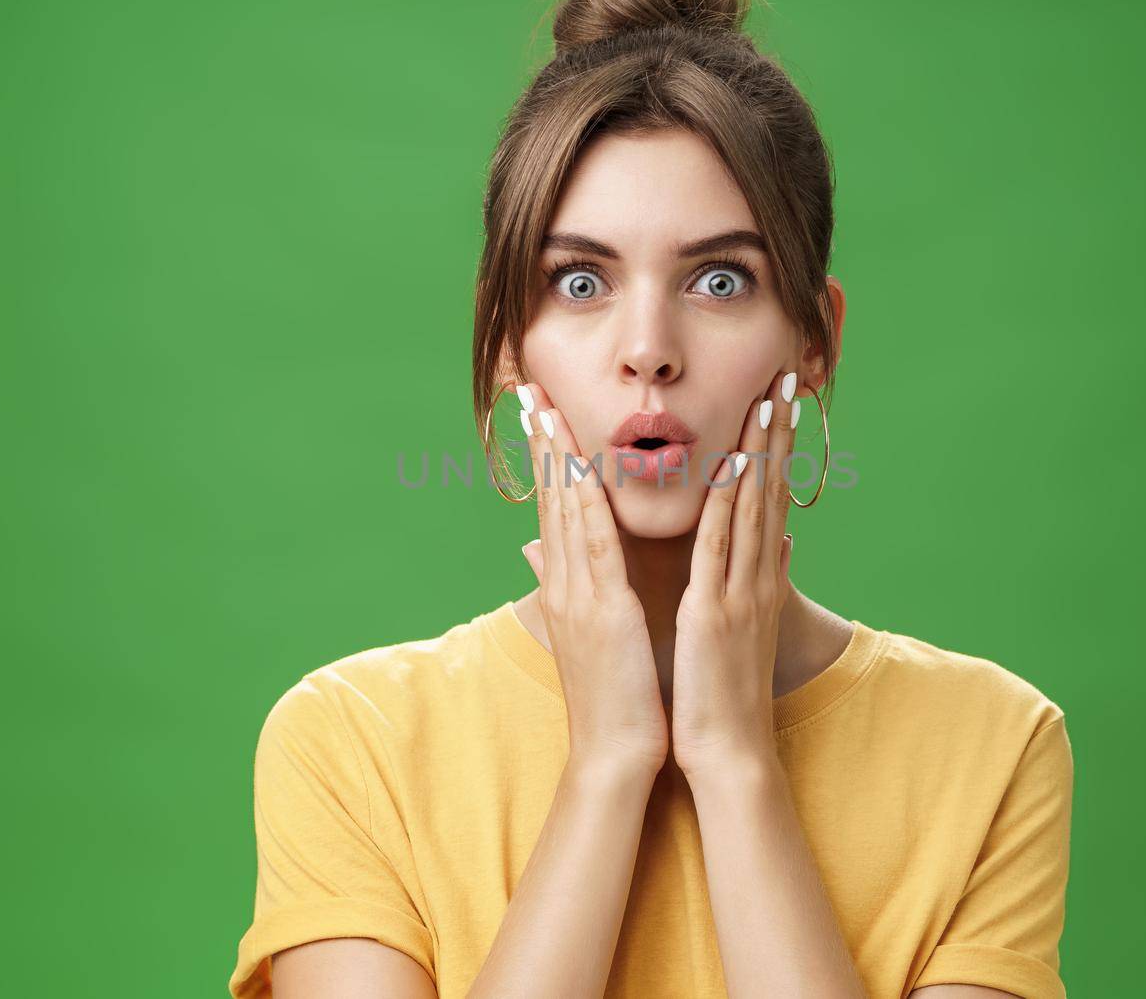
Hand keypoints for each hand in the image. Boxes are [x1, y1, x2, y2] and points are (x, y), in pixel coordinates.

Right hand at [517, 382, 668, 777]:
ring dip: (557, 455)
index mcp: (569, 588)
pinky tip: (586, 467)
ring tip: (545, 407)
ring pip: (565, 511)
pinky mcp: (602, 611)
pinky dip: (590, 502)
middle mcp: (564, 584)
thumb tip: (556, 562)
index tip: (540, 413)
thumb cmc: (618, 698)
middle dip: (540, 441)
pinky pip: (595, 545)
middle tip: (528, 390)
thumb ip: (582, 590)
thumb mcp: (596, 636)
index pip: (555, 509)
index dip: (547, 458)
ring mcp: (578, 596)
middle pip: (549, 498)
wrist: (616, 755)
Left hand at [671, 368, 799, 782]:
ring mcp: (740, 591)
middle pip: (770, 489)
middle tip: (786, 375)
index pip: (768, 497)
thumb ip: (763, 579)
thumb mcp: (747, 626)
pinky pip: (722, 548)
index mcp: (757, 577)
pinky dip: (728, 506)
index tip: (779, 398)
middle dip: (777, 430)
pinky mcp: (715, 611)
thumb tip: (785, 544)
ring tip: (768, 398)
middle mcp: (756, 576)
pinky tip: (733, 466)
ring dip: (760, 450)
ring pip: (751, 507)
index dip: (775, 445)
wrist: (729, 753)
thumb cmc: (726, 693)